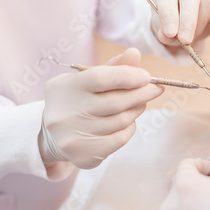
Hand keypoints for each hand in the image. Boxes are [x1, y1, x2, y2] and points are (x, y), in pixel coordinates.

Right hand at [40, 48, 163, 168]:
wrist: (52, 134)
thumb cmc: (78, 99)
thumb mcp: (87, 78)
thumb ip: (112, 67)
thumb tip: (135, 53)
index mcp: (66, 87)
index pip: (101, 77)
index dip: (128, 75)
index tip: (147, 76)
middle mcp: (66, 113)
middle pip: (116, 102)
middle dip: (142, 93)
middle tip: (156, 88)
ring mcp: (74, 136)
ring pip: (121, 120)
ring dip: (137, 109)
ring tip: (140, 103)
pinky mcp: (84, 155)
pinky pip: (120, 138)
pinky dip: (130, 127)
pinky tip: (127, 121)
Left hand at [152, 0, 209, 45]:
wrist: (189, 4)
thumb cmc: (172, 12)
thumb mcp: (162, 22)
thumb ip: (163, 30)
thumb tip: (170, 38)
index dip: (168, 16)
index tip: (170, 34)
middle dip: (188, 22)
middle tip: (186, 41)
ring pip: (208, 0)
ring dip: (201, 23)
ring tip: (193, 36)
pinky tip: (208, 18)